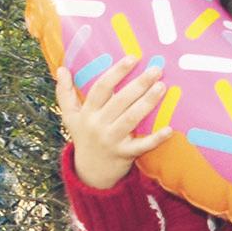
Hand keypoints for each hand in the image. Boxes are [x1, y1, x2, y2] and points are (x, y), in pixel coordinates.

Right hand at [56, 56, 169, 190]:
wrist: (90, 172)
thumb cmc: (84, 137)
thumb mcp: (70, 117)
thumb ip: (65, 93)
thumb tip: (61, 68)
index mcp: (87, 113)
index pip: (101, 88)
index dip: (116, 72)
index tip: (133, 58)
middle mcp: (97, 125)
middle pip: (119, 101)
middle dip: (138, 84)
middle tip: (157, 69)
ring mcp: (111, 140)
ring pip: (131, 119)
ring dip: (147, 103)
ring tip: (162, 87)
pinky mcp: (124, 154)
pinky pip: (141, 146)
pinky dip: (156, 139)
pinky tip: (169, 129)